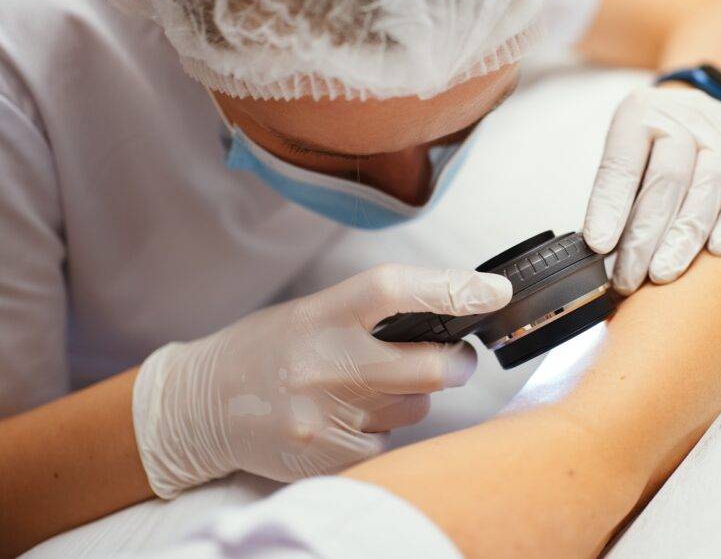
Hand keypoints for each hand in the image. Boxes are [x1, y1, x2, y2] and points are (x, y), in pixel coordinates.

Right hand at [133, 265, 511, 497]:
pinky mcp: (326, 457)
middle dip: (457, 363)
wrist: (199, 407)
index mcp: (321, 315)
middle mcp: (323, 366)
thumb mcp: (312, 312)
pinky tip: (350, 416)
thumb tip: (450, 310)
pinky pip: (387, 441)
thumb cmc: (267, 350)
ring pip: (414, 409)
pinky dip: (383, 428)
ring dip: (414, 397)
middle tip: (457, 358)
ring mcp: (325, 418)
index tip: (493, 291)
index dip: (453, 289)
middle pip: (426, 368)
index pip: (395, 292)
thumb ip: (373, 312)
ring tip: (373, 387)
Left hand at [584, 86, 720, 294]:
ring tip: (663, 273)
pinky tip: (718, 248)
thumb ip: (613, 195)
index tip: (600, 246)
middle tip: (628, 277)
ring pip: (709, 183)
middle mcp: (684, 114)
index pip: (623, 163)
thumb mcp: (622, 153)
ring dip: (685, 235)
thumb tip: (600, 251)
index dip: (610, 207)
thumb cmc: (651, 144)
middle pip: (667, 177)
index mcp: (639, 113)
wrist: (694, 109)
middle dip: (645, 235)